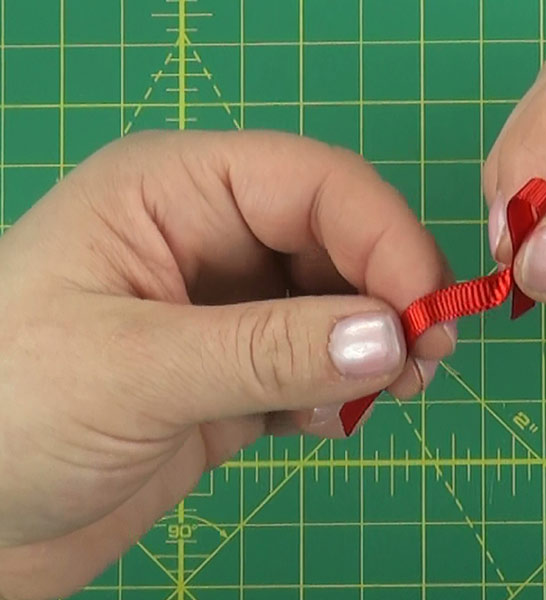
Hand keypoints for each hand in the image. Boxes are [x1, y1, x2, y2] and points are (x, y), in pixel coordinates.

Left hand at [0, 131, 454, 599]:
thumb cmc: (2, 415)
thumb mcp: (133, 373)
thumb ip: (268, 352)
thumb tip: (390, 338)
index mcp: (171, 193)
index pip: (312, 184)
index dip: (384, 238)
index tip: (426, 314)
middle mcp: (204, 238)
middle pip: (336, 240)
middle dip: (388, 296)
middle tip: (424, 363)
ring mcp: (221, 311)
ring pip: (336, 305)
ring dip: (373, 347)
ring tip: (390, 395)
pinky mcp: (231, 376)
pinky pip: (314, 367)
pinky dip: (338, 393)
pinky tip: (322, 426)